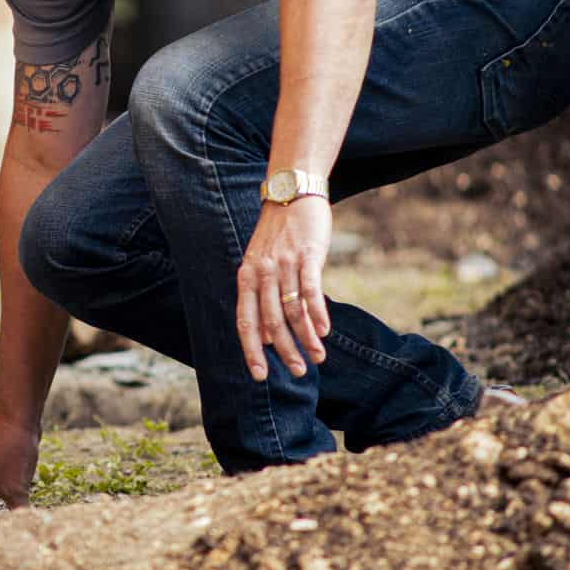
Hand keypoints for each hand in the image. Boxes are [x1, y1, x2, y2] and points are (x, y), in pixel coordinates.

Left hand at [236, 197, 331, 381]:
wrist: (293, 193)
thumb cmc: (278, 235)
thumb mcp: (260, 263)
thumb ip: (261, 296)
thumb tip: (266, 336)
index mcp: (246, 277)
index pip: (245, 322)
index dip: (251, 350)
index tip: (260, 375)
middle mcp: (262, 273)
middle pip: (271, 321)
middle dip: (284, 351)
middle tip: (298, 372)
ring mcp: (285, 264)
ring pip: (293, 310)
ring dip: (306, 338)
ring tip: (317, 358)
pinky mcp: (308, 255)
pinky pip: (311, 290)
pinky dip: (318, 314)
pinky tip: (325, 331)